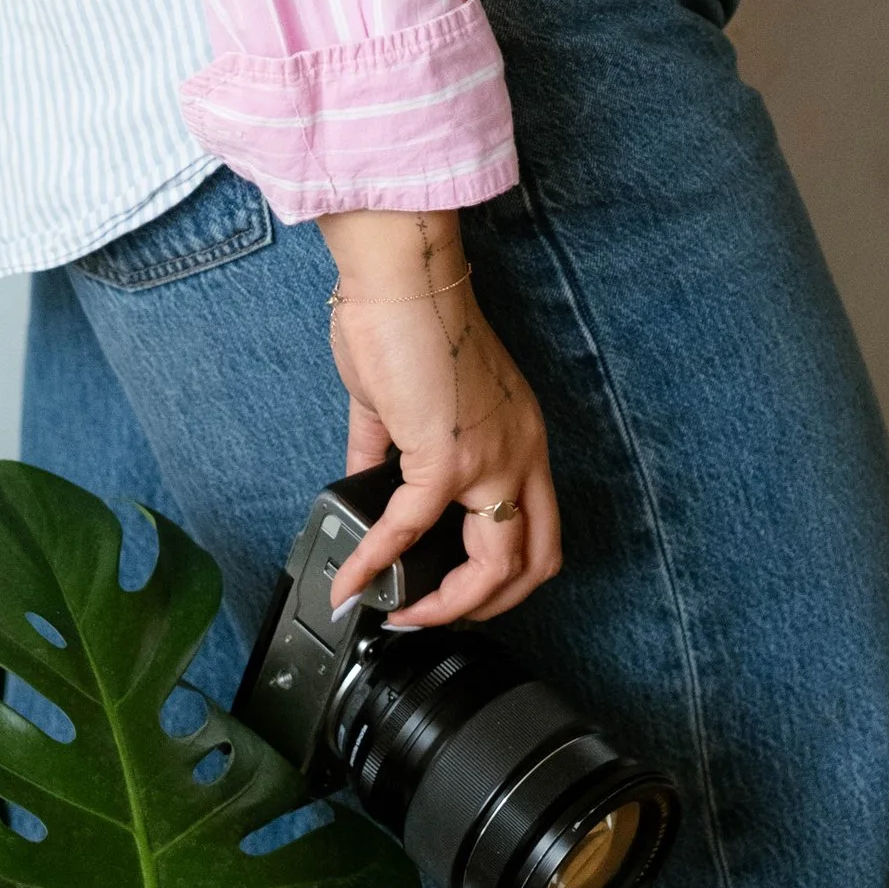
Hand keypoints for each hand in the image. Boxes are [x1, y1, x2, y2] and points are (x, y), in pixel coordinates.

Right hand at [317, 209, 561, 627]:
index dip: (501, 572)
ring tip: (401, 612)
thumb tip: (364, 491)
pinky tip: (350, 578)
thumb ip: (390, 453)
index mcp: (520, 435)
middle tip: (434, 613)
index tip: (448, 584)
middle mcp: (521, 452)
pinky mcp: (443, 457)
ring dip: (448, 606)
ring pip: (499, 569)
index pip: (538, 526)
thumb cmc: (406, 316)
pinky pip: (409, 530)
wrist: (400, 274)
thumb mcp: (412, 400)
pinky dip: (376, 562)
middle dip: (487, 605)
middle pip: (536, 563)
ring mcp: (490, 459)